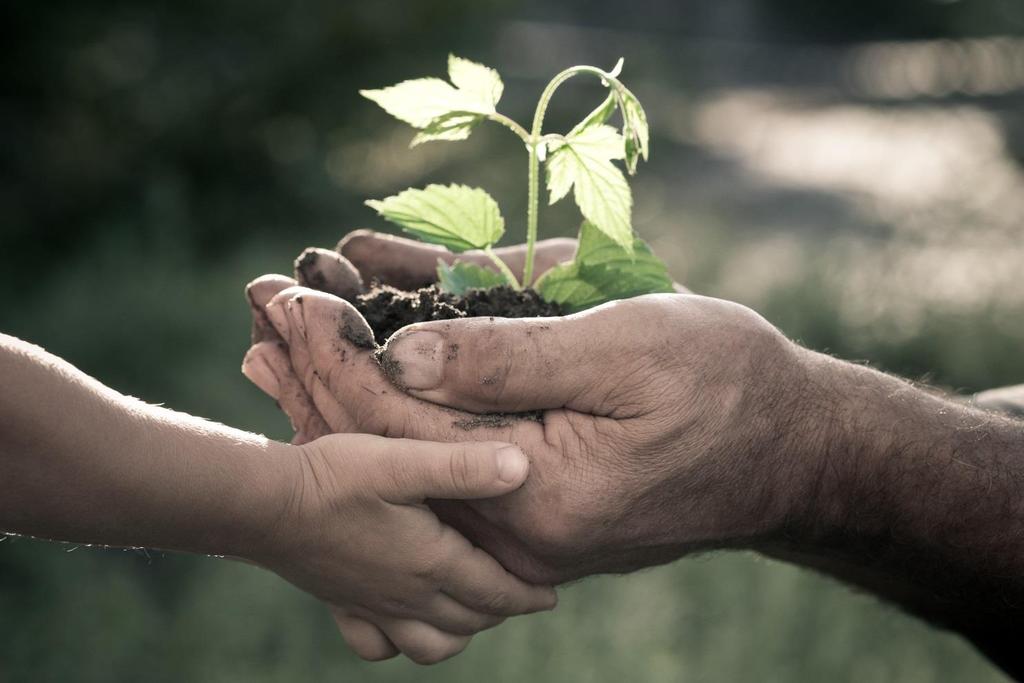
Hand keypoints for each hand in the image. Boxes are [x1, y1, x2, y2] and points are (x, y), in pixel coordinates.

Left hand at [250, 287, 810, 583]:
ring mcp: (521, 521)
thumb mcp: (624, 349)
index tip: (285, 297)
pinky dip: (403, 406)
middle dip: (320, 372)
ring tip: (281, 337)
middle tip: (258, 309)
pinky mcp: (533, 504)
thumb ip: (509, 359)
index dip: (337, 354)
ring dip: (348, 388)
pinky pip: (448, 455)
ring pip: (410, 453)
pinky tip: (363, 365)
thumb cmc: (725, 386)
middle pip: (389, 447)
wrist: (792, 450)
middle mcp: (513, 524)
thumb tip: (401, 355)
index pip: (402, 426)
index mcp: (535, 495)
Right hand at [258, 433, 556, 663]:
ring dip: (459, 632)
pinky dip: (399, 643)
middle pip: (470, 619)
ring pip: (431, 644)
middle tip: (519, 594)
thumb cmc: (336, 476)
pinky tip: (404, 620)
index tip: (550, 594)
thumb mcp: (404, 461)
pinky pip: (378, 646)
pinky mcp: (342, 604)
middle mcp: (406, 594)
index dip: (528, 594)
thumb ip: (464, 467)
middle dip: (501, 610)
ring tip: (471, 610)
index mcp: (431, 562)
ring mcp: (373, 605)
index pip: (495, 590)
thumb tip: (522, 467)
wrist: (265, 504)